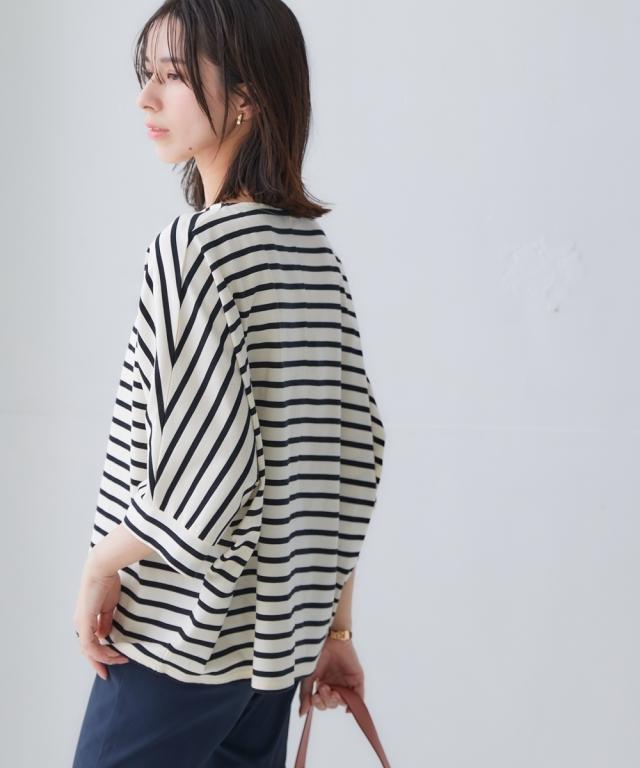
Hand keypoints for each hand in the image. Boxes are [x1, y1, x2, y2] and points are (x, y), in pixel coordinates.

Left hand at [73, 555, 129, 679]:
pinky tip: (111, 654)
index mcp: (86, 619)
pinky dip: (99, 652)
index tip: (114, 661)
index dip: (100, 655)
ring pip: (88, 650)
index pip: (90, 643)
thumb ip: (106, 621)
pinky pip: (89, 644)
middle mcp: (80, 624)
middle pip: (87, 651)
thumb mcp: (108, 606)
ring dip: (104, 658)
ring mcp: (81, 624)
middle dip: (100, 663)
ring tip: (119, 659)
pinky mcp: (84, 622)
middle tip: (110, 672)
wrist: (101, 569)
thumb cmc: (107, 583)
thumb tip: (105, 636)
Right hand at [298, 636, 363, 715]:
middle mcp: (335, 685)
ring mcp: (347, 682)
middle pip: (332, 704)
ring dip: (335, 700)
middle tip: (323, 688)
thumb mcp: (307, 676)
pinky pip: (359, 695)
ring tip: (330, 689)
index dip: (319, 703)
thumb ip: (305, 695)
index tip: (314, 695)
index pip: (322, 703)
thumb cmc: (315, 654)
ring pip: (343, 701)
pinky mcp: (357, 678)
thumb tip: (302, 714)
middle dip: (326, 700)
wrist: (328, 639)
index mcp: (323, 685)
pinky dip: (355, 704)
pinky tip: (348, 709)